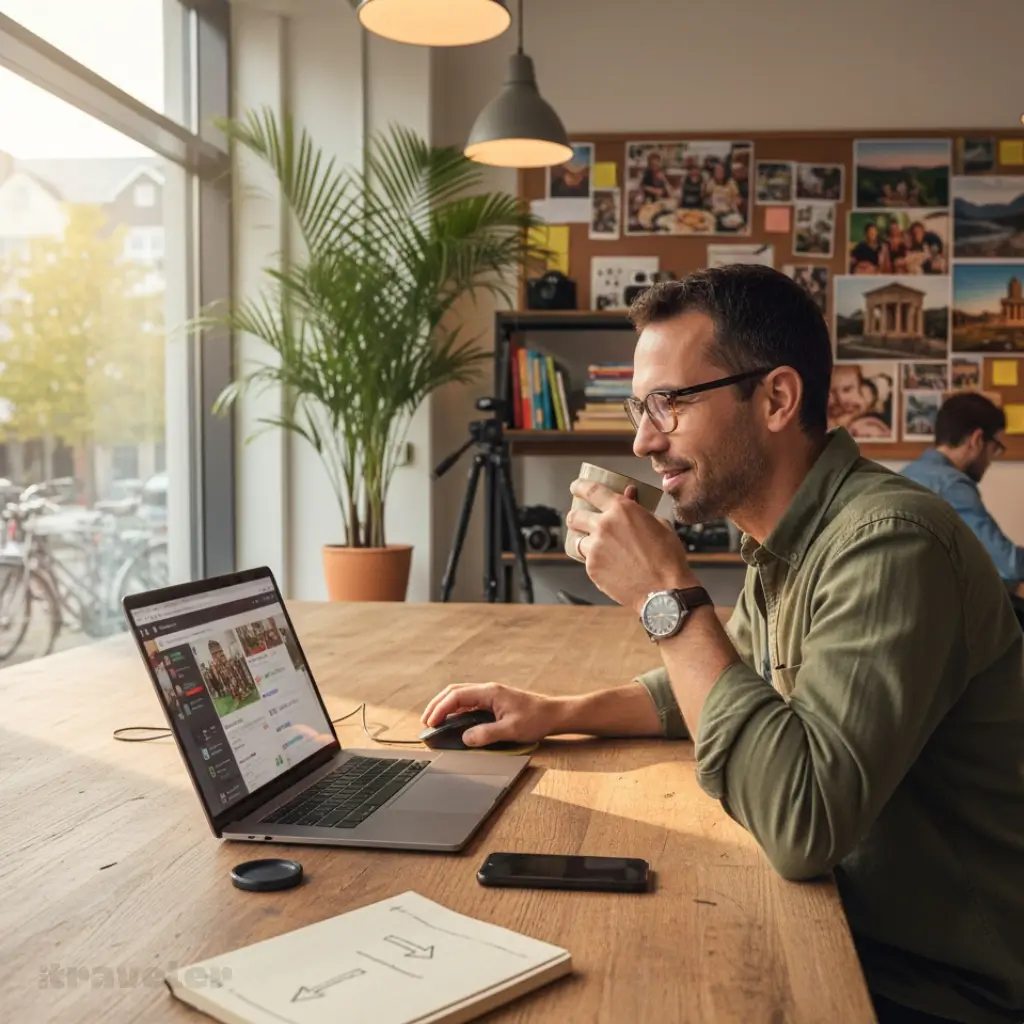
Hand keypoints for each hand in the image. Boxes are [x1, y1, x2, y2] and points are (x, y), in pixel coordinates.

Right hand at [420, 683, 563, 746]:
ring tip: (434, 720)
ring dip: (445, 706)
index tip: (431, 723)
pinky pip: (468, 702)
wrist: (553, 713)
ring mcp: (490, 695)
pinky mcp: (493, 702)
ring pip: (460, 695)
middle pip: (454, 691)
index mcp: (489, 692)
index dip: (440, 709)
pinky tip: (452, 720)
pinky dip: (455, 709)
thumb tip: (465, 738)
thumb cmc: (536, 719)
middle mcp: (487, 690)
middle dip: (437, 704)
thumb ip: (487, 734)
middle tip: (425, 721)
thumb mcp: (511, 730)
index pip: (456, 696)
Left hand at [567, 480, 696, 611]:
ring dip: (585, 542)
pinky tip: (609, 566)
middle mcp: (604, 526)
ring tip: (598, 548)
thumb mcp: (660, 524)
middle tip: (580, 521)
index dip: (580, 486)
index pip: (591, 490)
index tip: (576, 487)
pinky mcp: (592, 568)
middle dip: (575, 517)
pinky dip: (594, 561)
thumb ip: (640, 508)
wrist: (664, 591)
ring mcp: (595, 548)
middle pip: (575, 516)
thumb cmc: (667, 559)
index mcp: (621, 510)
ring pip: (578, 540)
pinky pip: (587, 560)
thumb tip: (630, 495)